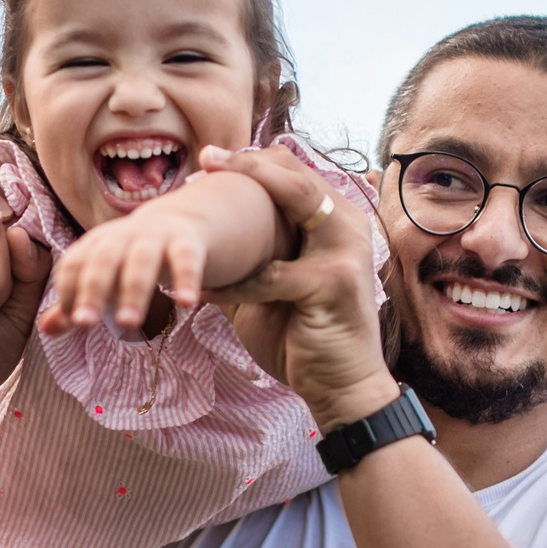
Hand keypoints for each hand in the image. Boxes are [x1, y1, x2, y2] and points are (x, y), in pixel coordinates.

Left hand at [40, 203, 213, 336]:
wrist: (178, 223)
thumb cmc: (129, 258)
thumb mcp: (103, 277)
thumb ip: (76, 302)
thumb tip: (45, 329)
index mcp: (96, 244)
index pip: (74, 263)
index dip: (69, 289)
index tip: (71, 319)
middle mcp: (122, 236)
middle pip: (104, 259)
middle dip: (93, 290)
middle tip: (85, 323)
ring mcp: (155, 237)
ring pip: (142, 260)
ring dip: (134, 290)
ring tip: (128, 323)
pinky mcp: (186, 242)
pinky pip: (186, 259)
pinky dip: (186, 280)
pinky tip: (186, 303)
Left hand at [201, 145, 398, 430]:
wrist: (341, 389)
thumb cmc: (304, 337)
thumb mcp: (273, 287)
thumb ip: (252, 256)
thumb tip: (201, 234)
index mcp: (335, 221)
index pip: (294, 171)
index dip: (251, 162)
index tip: (208, 163)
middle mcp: (348, 225)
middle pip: (295, 173)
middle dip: (246, 162)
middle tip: (203, 158)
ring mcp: (345, 251)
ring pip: (294, 199)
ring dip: (246, 192)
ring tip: (199, 196)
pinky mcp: (333, 284)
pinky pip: (270, 274)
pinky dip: (232, 283)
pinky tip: (202, 289)